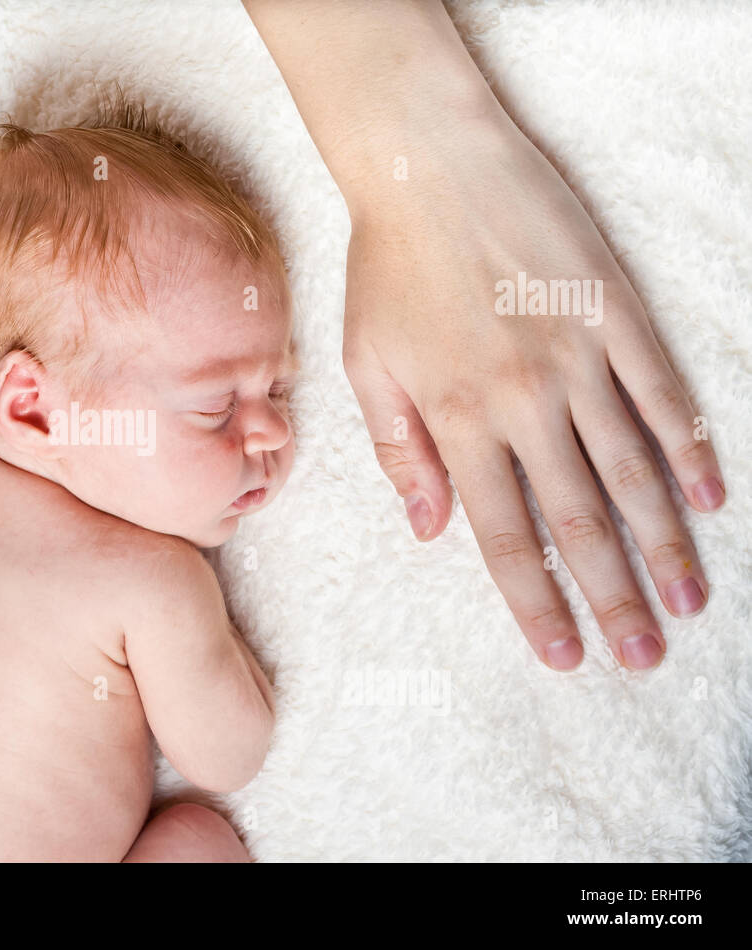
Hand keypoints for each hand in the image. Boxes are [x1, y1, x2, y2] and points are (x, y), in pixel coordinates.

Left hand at [341, 119, 723, 671]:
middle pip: (577, 520)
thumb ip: (397, 451)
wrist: (429, 165)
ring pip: (631, 469)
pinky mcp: (614, 312)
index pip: (502, 536)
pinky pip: (662, 394)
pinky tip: (709, 497)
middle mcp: (522, 400)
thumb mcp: (365, 364)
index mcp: (454, 419)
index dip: (536, 603)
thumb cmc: (385, 267)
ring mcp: (576, 356)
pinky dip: (689, 449)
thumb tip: (428, 530)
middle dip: (612, 598)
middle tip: (644, 658)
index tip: (565, 657)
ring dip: (663, 543)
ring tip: (688, 602)